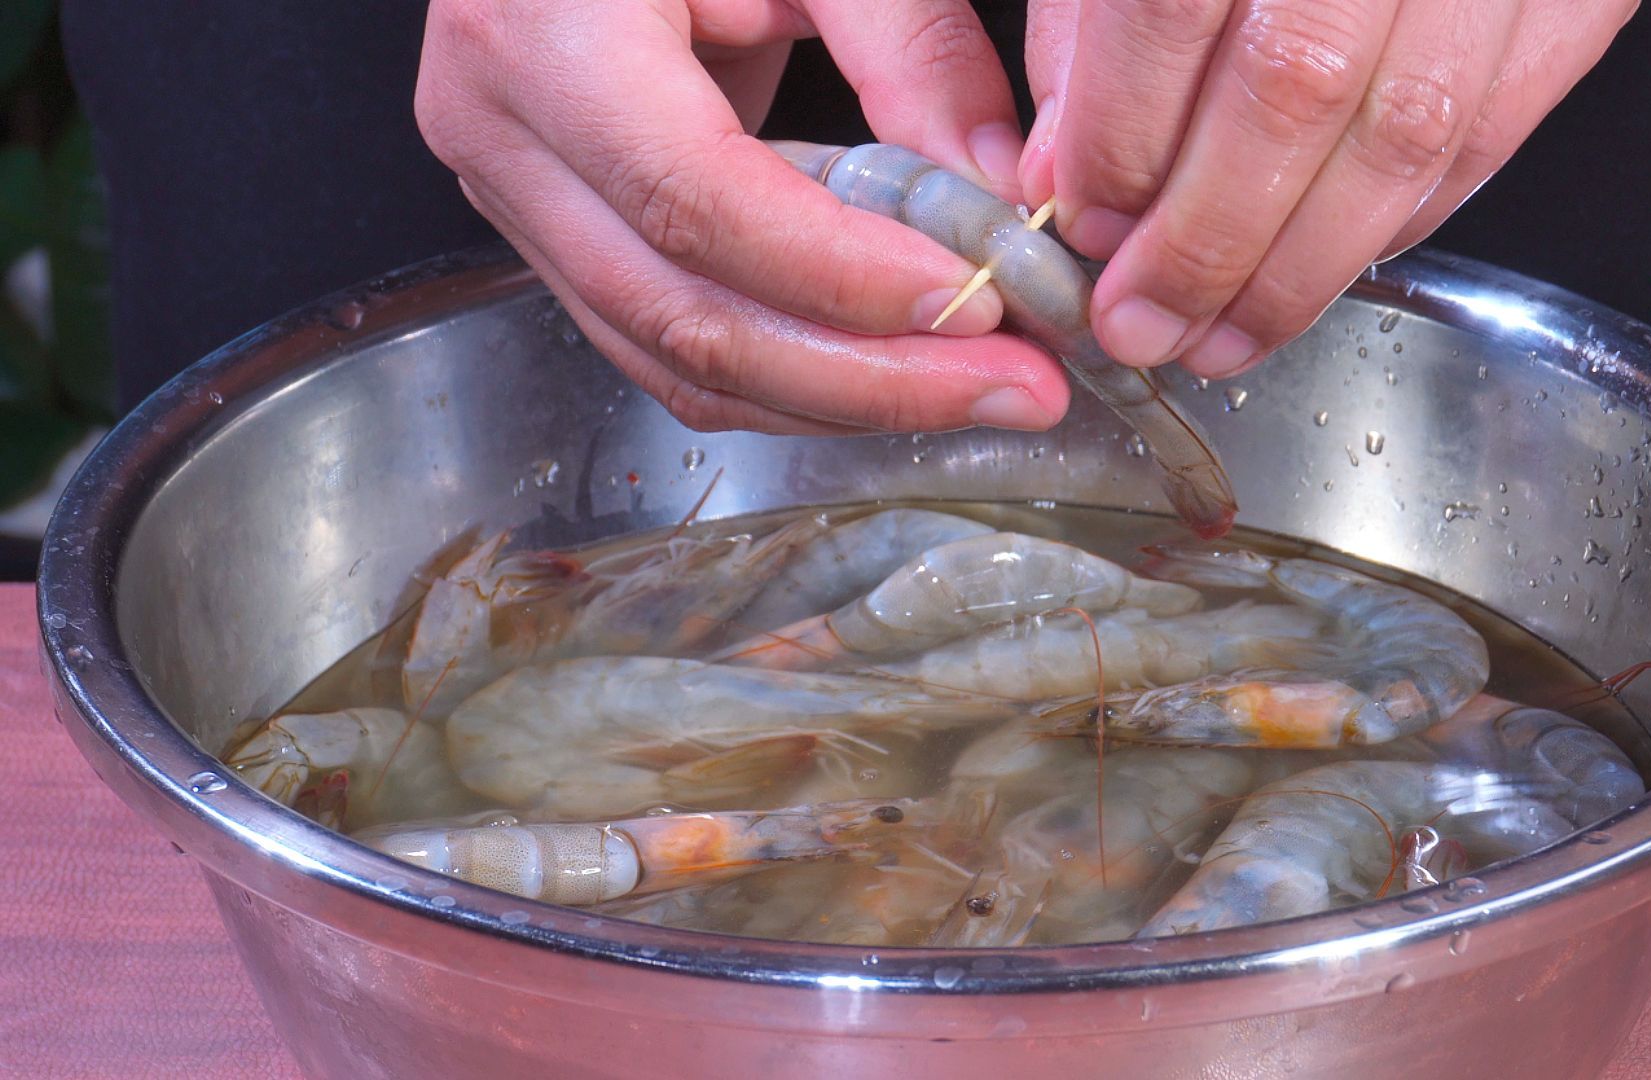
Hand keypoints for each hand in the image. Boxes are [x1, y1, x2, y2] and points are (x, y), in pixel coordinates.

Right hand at [416, 0, 1069, 434]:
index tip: (974, 299)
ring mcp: (519, 200)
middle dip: (869, 377)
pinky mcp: (555, 237)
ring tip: (977, 387)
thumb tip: (998, 196)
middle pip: (686, 317)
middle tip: (1014, 385)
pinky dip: (793, 376)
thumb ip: (908, 45)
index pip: (696, 201)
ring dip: (842, 396)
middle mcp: (505, 136)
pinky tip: (894, 371)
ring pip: (677, 361)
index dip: (840, 274)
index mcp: (544, 37)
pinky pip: (672, 346)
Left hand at [1020, 0, 1639, 376]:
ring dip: (1302, 266)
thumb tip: (1059, 173)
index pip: (1172, 7)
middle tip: (1143, 322)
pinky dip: (1401, 221)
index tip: (1086, 226)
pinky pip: (1492, 128)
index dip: (1122, 140)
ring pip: (1405, 131)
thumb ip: (1086, 28)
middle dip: (1206, 240)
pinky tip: (1327, 266)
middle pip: (1294, 85)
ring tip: (1224, 335)